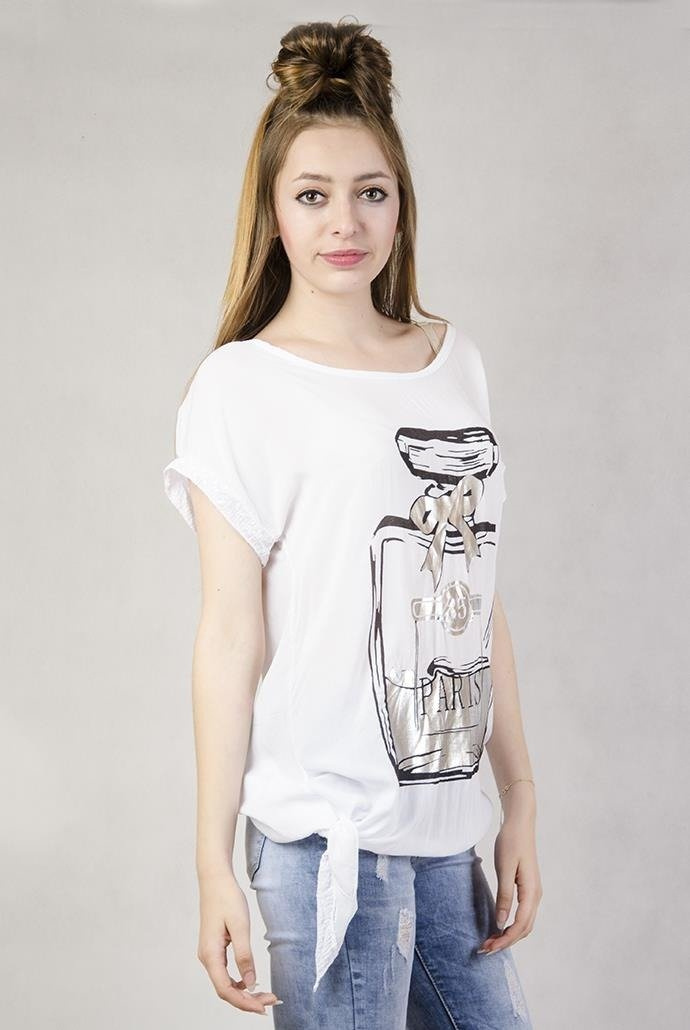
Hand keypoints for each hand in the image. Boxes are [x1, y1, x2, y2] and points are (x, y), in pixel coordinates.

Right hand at [197, 869, 281, 1014]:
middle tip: (271, 1001)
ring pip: (225, 983)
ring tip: (265, 994)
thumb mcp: (240, 926)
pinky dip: (239, 981)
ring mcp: (209, 954)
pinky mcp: (214, 948)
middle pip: (225, 990)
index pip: (225, 990)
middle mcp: (207, 958)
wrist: (215, 879)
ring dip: (244, 992)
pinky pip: (225, 973)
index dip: (244, 1003)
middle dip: (247, 1000)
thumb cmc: (227, 898)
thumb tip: (250, 983)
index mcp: (210, 954)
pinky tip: (251, 982)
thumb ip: (244, 956)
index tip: (264, 1007)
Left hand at [478, 812, 541, 954]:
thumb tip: (501, 922)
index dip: (505, 940)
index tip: (489, 947)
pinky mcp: (528, 888)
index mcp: (531, 892)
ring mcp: (533, 892)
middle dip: (506, 942)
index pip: (520, 925)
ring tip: (490, 940)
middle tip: (485, 949)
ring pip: (524, 924)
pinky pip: (523, 914)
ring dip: (509, 935)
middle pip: (524, 929)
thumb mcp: (504, 868)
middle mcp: (536, 895)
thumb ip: (504, 896)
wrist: (520, 824)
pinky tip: (499, 926)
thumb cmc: (511, 842)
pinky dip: (512, 925)